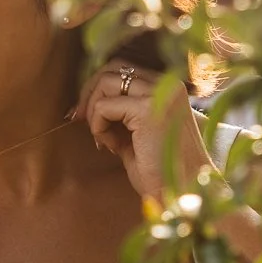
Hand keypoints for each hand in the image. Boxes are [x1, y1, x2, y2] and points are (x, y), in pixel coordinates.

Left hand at [77, 64, 207, 202]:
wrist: (183, 194)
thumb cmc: (162, 172)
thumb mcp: (137, 135)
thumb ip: (119, 116)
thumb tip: (87, 105)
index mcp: (169, 88)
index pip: (124, 69)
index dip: (99, 88)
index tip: (85, 114)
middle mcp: (168, 85)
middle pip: (113, 68)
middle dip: (89, 92)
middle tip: (78, 118)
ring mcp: (159, 95)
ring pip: (106, 82)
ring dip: (93, 110)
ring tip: (102, 138)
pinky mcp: (147, 111)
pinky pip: (104, 106)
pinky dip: (98, 126)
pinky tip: (110, 147)